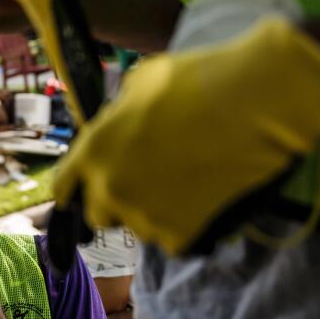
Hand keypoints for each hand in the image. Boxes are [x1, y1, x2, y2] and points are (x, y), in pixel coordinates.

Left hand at [53, 16, 319, 254]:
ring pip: (141, 225)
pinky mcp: (178, 235)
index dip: (76, 187)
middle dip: (119, 202)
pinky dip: (189, 225)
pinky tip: (207, 197)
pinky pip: (176, 238)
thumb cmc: (199, 80)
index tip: (83, 192)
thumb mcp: (141, 85)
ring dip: (157, 211)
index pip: (65, 184)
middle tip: (150, 182)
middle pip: (101, 213)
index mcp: (94, 150)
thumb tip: (118, 126)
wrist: (254, 102)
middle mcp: (110, 187)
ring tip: (190, 180)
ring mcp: (143, 215)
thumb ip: (118, 117)